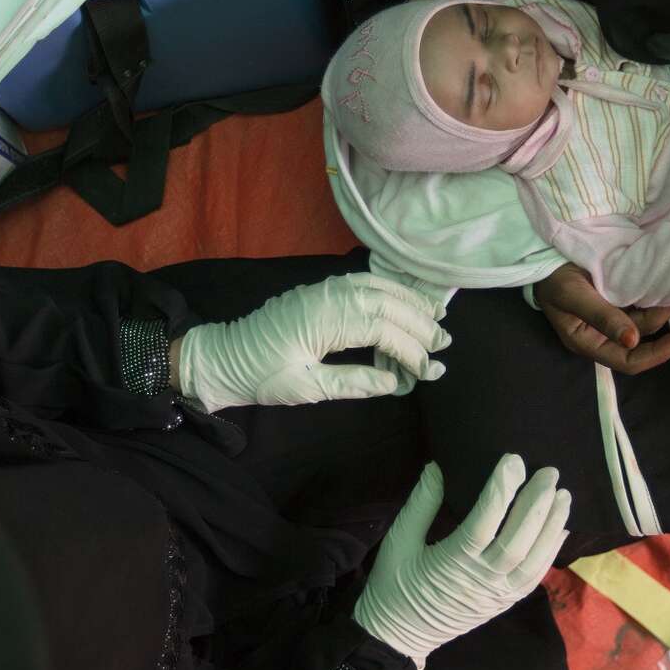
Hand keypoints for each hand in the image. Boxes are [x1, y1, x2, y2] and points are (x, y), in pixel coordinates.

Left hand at [177, 273, 448, 410]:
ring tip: (437, 317)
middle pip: (386, 303)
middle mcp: (327, 297)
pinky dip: (389, 289)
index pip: (381, 329)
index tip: (430, 370)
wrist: (224, 357)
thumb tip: (395, 382)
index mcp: (323, 322)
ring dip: (410, 301)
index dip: (411, 349)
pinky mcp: (320, 289)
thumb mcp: (307, 389)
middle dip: (419, 322)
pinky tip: (404, 300)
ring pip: (378, 287)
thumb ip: (354, 383)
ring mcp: (323, 289)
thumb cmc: (262, 377)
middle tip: (445, 343)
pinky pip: (363, 281)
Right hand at [353, 455, 569, 668]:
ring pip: (531, 561)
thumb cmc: (393, 583)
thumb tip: (438, 467)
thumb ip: (421, 504)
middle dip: (536, 504)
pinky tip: (560, 530)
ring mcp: (495, 595)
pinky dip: (549, 553)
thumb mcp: (398, 540)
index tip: (513, 460)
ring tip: (564, 496)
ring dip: (550, 527)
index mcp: (450, 562)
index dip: (500, 490)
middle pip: (515, 540)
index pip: (482, 522)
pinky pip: (532, 580)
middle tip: (550, 473)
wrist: (397, 637)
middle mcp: (479, 580)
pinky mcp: (503, 604)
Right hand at [531, 263, 669, 373]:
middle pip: (640, 338)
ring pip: (643, 320)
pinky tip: (665, 285)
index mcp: (589, 342)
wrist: (544, 254)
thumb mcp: (574, 296)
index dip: (655, 355)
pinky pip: (639, 304)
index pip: (627, 361)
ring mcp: (611, 316)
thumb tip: (632, 341)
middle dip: (660, 323)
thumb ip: (602, 317)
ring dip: (660, 308)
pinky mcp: (615, 300)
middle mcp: (603, 334)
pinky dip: (653, 297)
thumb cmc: (554, 279)